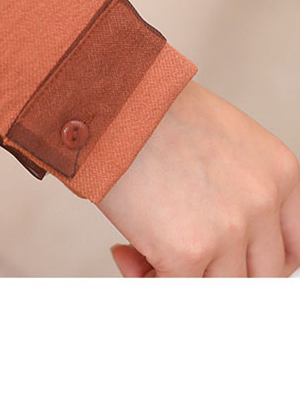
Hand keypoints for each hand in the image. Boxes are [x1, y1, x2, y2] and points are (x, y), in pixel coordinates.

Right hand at [98, 81, 299, 276]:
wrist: (112, 104)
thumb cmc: (149, 112)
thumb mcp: (218, 137)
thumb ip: (233, 184)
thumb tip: (210, 230)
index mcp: (280, 172)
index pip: (294, 245)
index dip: (257, 259)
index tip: (227, 260)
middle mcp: (263, 202)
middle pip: (261, 273)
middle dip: (218, 272)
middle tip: (178, 257)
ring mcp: (229, 229)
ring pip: (220, 286)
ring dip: (181, 278)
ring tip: (143, 252)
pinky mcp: (186, 251)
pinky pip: (176, 290)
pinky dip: (148, 278)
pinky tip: (125, 252)